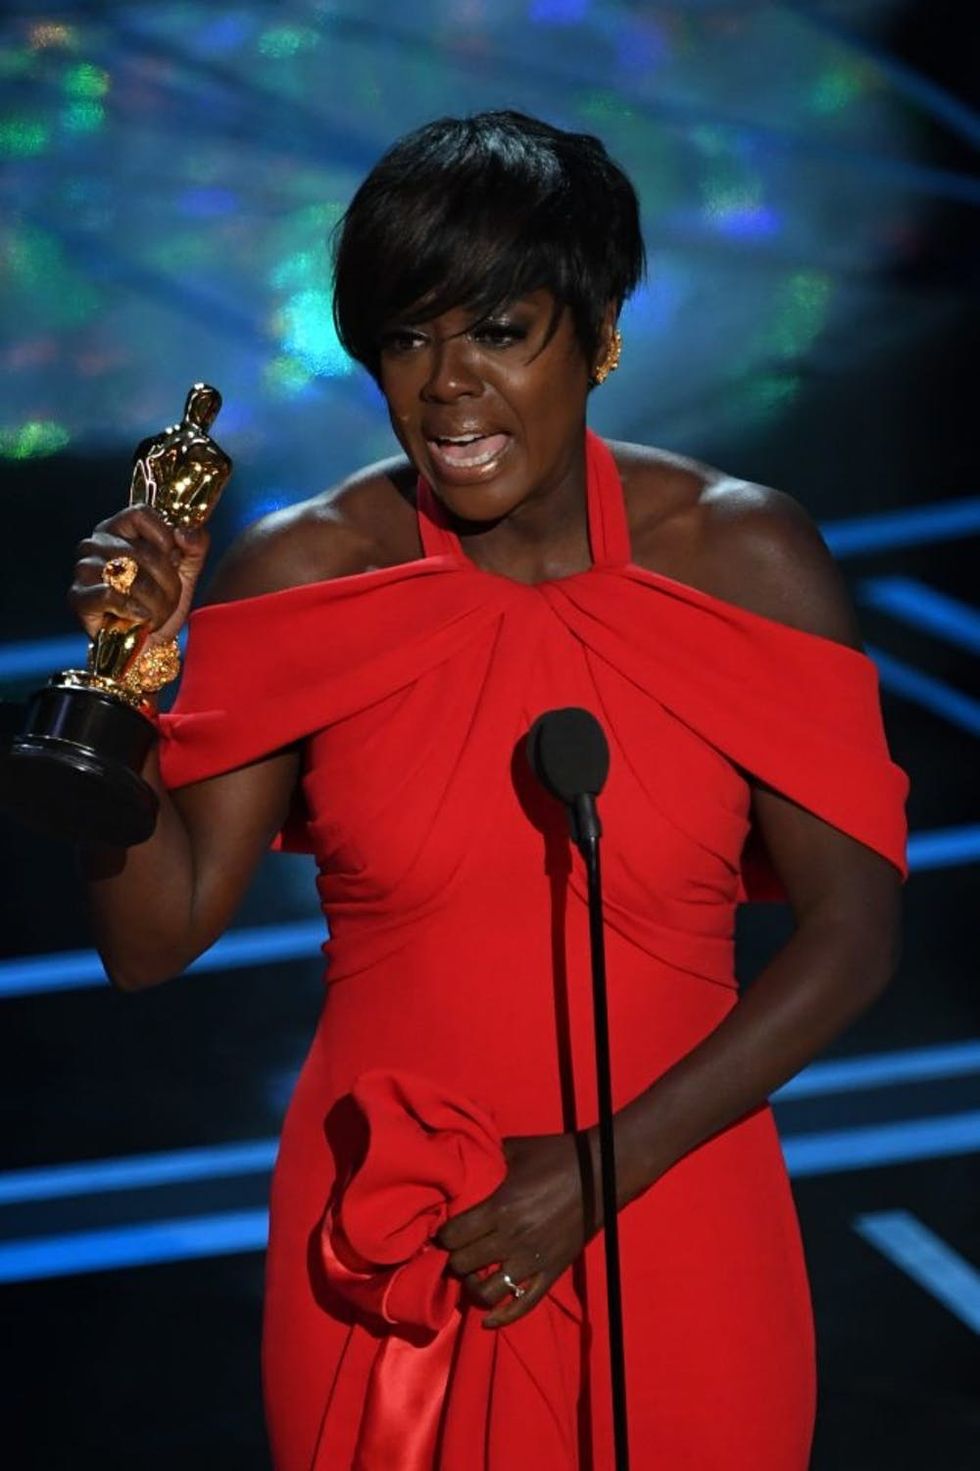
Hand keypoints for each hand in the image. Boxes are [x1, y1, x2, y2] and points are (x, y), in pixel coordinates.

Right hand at [69, 506, 209, 644]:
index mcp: (119, 528)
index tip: (175, 559)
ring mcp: (84, 569)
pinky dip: (133, 610)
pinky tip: (141, 619)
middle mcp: (96, 543)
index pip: (140, 513)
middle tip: (171, 598)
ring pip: (129, 575)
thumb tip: (183, 532)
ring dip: (155, 601)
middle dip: (168, 581)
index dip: (165, 537)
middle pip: (142, 551)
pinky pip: (109, 595)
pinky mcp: (78, 597)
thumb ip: (195, 542)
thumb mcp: (188, 567)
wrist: (150, 641)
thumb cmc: (163, 599)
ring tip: (156, 613)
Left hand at [436, 1130, 599, 1329]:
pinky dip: (501, 1318)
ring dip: (471, 1286)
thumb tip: (460, 1160)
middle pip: (463, 1265)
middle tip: (453, 1252)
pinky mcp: (552, 1272)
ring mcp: (533, 1260)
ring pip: (486, 1292)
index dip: (442, 1236)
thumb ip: (485, 1157)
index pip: (453, 1237)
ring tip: (471, 1275)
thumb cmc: (555, 1156)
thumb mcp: (515, 1149)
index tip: (442, 1232)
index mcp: (500, 1208)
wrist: (600, 1172)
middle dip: (453, 1259)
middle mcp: (513, 1239)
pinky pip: (523, 1305)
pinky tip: (487, 1320)